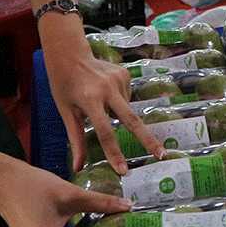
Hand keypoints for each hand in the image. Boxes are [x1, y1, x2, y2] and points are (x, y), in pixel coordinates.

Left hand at [44, 31, 162, 172]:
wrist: (69, 55)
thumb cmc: (64, 88)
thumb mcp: (67, 114)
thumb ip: (76, 141)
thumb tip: (78, 168)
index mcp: (90, 102)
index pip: (105, 133)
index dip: (115, 154)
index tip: (123, 171)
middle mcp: (107, 90)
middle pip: (131, 120)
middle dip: (147, 139)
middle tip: (162, 155)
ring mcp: (118, 80)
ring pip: (125, 109)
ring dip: (117, 113)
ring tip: (97, 101)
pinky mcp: (125, 74)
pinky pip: (126, 97)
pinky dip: (118, 101)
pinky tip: (105, 91)